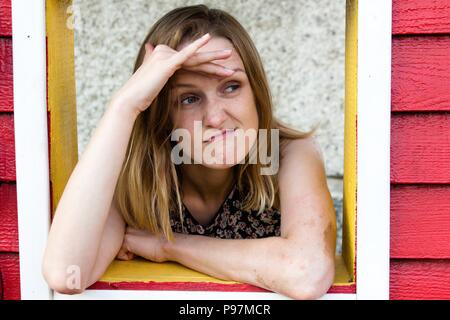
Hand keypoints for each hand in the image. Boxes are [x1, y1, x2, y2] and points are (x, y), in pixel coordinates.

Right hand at [111, 33, 234, 115]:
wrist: (130, 101)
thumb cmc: (141, 95)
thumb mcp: (151, 80)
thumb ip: (153, 65)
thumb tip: (149, 50)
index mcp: (164, 57)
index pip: (191, 61)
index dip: (207, 66)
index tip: (221, 71)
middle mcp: (165, 53)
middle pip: (195, 58)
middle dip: (214, 59)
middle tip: (230, 56)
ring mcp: (166, 56)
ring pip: (195, 58)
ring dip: (214, 58)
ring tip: (229, 56)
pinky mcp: (167, 63)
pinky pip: (185, 54)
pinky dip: (196, 46)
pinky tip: (208, 39)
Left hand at [117, 226, 169, 262]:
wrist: (167, 245)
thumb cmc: (161, 244)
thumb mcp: (146, 238)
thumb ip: (136, 238)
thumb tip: (128, 246)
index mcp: (134, 224)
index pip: (121, 237)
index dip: (127, 246)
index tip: (139, 247)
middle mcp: (129, 226)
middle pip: (117, 243)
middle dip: (123, 249)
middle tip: (136, 251)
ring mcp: (127, 232)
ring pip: (116, 248)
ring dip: (125, 253)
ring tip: (138, 252)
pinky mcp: (127, 240)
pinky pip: (119, 254)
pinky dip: (128, 258)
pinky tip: (138, 254)